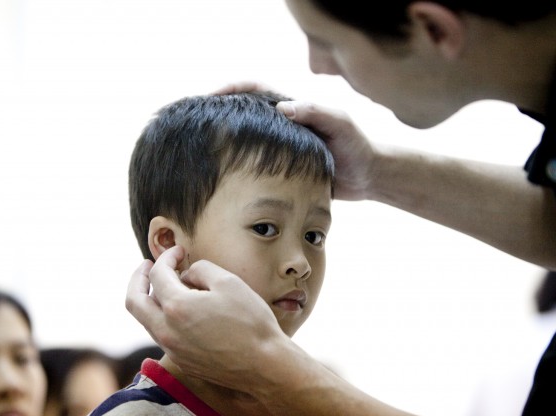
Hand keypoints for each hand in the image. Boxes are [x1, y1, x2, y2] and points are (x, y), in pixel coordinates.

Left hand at [126, 246, 285, 390]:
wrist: (264, 365)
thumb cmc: (250, 322)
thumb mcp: (228, 282)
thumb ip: (200, 270)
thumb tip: (187, 274)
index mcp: (176, 307)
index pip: (158, 274)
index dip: (167, 257)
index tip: (180, 251)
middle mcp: (167, 331)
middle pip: (134, 301)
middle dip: (138, 278)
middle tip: (148, 265)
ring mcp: (173, 349)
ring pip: (146, 319)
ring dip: (150, 298)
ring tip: (168, 285)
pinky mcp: (182, 360)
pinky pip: (162, 334)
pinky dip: (164, 316)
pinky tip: (182, 308)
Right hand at [212, 81, 376, 200]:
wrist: (369, 177)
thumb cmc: (358, 146)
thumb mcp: (340, 123)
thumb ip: (315, 112)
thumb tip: (282, 108)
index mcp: (292, 108)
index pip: (255, 90)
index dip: (231, 89)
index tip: (211, 96)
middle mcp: (282, 125)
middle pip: (243, 113)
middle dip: (218, 113)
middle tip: (195, 122)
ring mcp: (280, 147)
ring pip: (246, 140)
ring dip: (224, 141)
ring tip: (202, 148)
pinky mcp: (282, 170)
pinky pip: (255, 165)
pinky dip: (238, 167)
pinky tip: (225, 177)